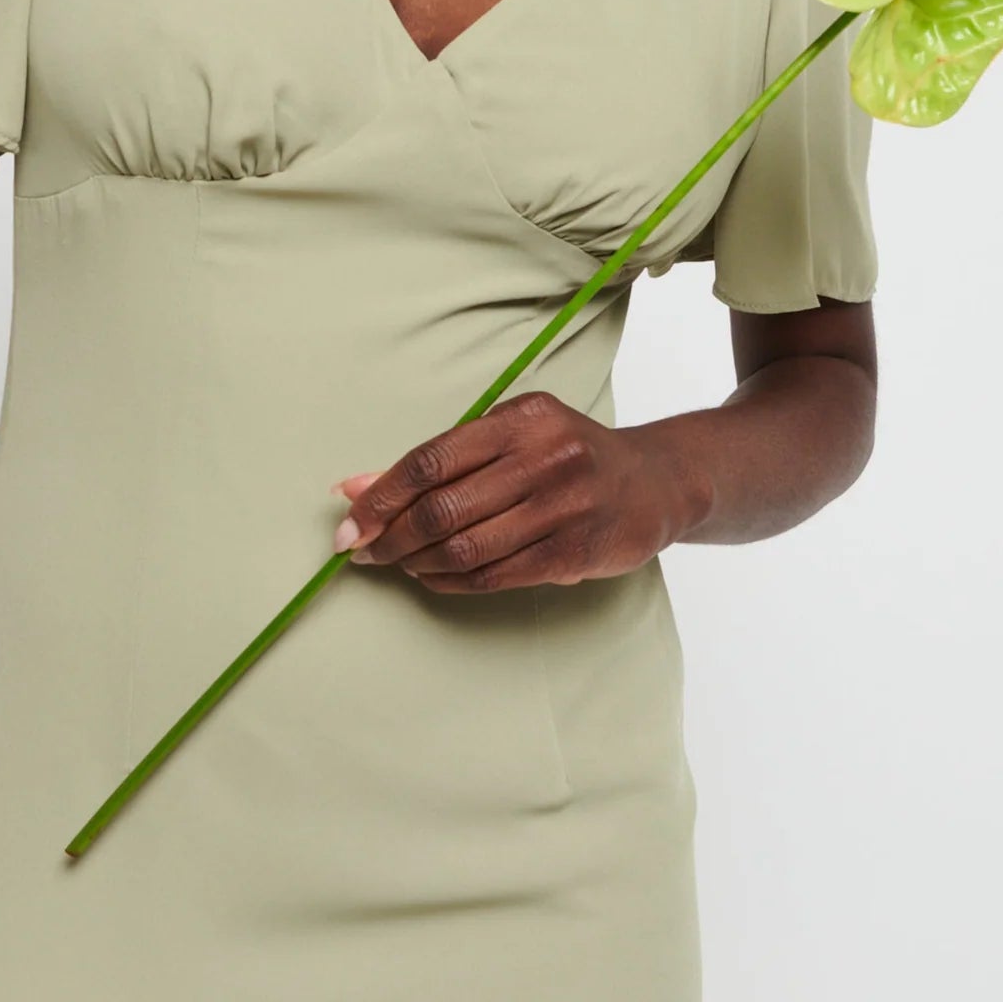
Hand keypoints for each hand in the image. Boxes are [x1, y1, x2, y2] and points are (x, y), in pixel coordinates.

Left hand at [329, 391, 688, 592]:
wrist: (654, 483)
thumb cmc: (566, 455)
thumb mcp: (511, 435)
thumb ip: (440, 460)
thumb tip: (354, 488)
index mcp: (521, 419)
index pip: (431, 460)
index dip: (381, 496)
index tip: (348, 523)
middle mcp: (544, 459)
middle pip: (442, 509)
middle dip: (390, 537)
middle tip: (364, 552)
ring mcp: (562, 509)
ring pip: (464, 549)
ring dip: (417, 563)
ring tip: (400, 563)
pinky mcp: (574, 553)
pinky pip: (494, 576)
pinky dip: (451, 582)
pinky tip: (434, 576)